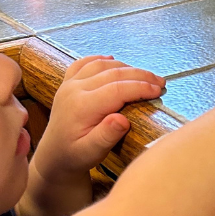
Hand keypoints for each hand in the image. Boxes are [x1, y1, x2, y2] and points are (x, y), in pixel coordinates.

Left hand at [33, 55, 164, 182]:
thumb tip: (122, 120)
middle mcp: (74, 90)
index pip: (117, 89)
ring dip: (127, 67)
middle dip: (141, 75)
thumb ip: (106, 137)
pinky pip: (84, 63)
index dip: (141, 87)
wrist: (54, 155)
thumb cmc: (76, 156)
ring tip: (146, 76)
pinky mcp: (68, 82)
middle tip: (160, 82)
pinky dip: (101, 59)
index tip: (159, 90)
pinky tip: (113, 59)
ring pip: (102, 64)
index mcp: (81, 106)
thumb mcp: (91, 154)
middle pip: (113, 73)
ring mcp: (70, 83)